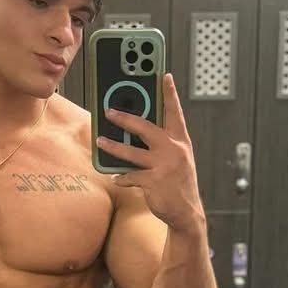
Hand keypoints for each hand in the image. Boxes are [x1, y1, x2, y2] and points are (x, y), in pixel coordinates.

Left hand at [96, 73, 204, 231]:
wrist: (187, 212)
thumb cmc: (178, 183)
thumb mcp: (177, 159)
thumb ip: (162, 143)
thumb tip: (134, 132)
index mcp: (181, 141)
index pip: (175, 112)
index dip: (169, 93)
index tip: (164, 75)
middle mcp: (174, 150)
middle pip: (146, 127)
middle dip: (125, 117)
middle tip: (109, 111)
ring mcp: (164, 166)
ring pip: (131, 152)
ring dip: (112, 146)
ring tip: (100, 140)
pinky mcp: (154, 182)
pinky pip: (130, 176)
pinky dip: (121, 177)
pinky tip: (116, 177)